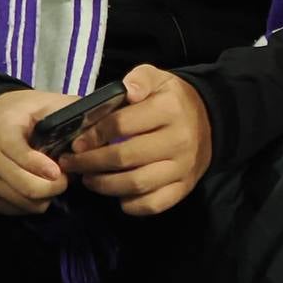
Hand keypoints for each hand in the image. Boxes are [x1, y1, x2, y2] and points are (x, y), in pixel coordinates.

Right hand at [0, 87, 75, 215]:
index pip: (16, 151)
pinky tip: (41, 187)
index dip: (38, 164)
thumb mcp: (50, 103)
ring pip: (23, 202)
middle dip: (53, 186)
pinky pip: (17, 210)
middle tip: (67, 177)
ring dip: (46, 196)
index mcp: (3, 129)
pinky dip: (34, 204)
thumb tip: (99, 131)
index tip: (59, 171)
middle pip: (24, 185)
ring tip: (55, 180)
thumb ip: (73, 113)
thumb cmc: (28, 113)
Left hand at [59, 64, 214, 216]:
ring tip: (89, 178)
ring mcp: (182, 167)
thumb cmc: (172, 100)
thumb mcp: (157, 79)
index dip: (93, 135)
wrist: (210, 121)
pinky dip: (130, 204)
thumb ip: (138, 79)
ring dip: (104, 185)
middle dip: (90, 163)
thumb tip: (127, 91)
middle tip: (72, 163)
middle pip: (124, 157)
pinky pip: (153, 204)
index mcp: (169, 109)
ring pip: (135, 184)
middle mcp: (179, 140)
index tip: (76, 142)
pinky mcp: (184, 187)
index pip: (121, 125)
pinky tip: (117, 194)